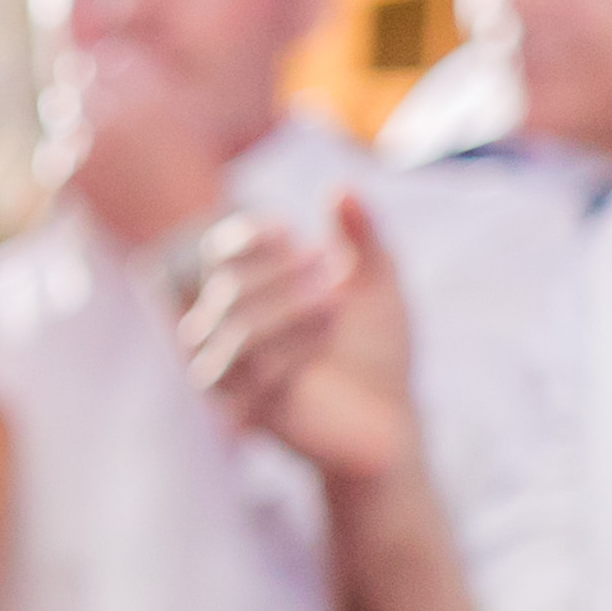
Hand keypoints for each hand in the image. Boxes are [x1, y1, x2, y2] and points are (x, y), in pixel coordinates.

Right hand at [177, 190, 425, 489]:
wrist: (391, 422)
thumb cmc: (378, 353)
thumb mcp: (379, 282)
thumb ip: (363, 236)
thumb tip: (341, 188)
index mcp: (251, 298)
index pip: (220, 257)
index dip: (246, 238)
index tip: (290, 228)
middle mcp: (229, 335)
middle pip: (225, 288)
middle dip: (277, 273)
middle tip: (327, 267)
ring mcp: (234, 377)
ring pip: (233, 329)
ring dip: (285, 307)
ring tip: (335, 302)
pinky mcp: (247, 412)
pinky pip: (250, 372)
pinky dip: (291, 347)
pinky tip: (328, 334)